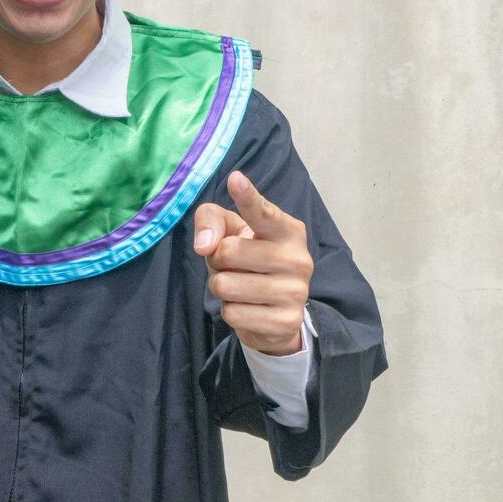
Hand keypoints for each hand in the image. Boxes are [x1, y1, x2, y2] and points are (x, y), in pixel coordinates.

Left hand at [193, 170, 313, 355]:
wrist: (275, 311)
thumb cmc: (249, 259)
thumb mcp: (230, 231)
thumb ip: (211, 220)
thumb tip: (204, 246)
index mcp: (288, 230)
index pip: (263, 212)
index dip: (247, 197)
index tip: (235, 179)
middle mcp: (298, 258)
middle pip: (227, 252)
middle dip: (218, 261)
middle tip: (234, 266)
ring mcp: (296, 292)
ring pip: (225, 285)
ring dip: (221, 287)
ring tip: (240, 286)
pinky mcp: (286, 322)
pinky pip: (232, 314)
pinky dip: (230, 312)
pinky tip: (248, 308)